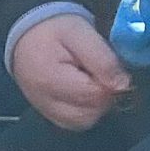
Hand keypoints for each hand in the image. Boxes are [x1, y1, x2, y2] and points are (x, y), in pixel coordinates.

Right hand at [7, 13, 128, 129]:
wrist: (27, 30)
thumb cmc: (54, 28)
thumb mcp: (80, 32)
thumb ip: (102, 59)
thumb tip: (122, 85)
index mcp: (50, 79)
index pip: (94, 94)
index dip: (109, 82)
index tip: (109, 66)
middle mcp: (44, 101)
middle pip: (88, 114)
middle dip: (103, 96)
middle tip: (100, 73)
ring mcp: (44, 109)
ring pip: (82, 121)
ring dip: (95, 105)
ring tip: (92, 81)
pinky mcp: (47, 113)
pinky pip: (73, 122)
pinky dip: (84, 111)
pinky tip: (84, 91)